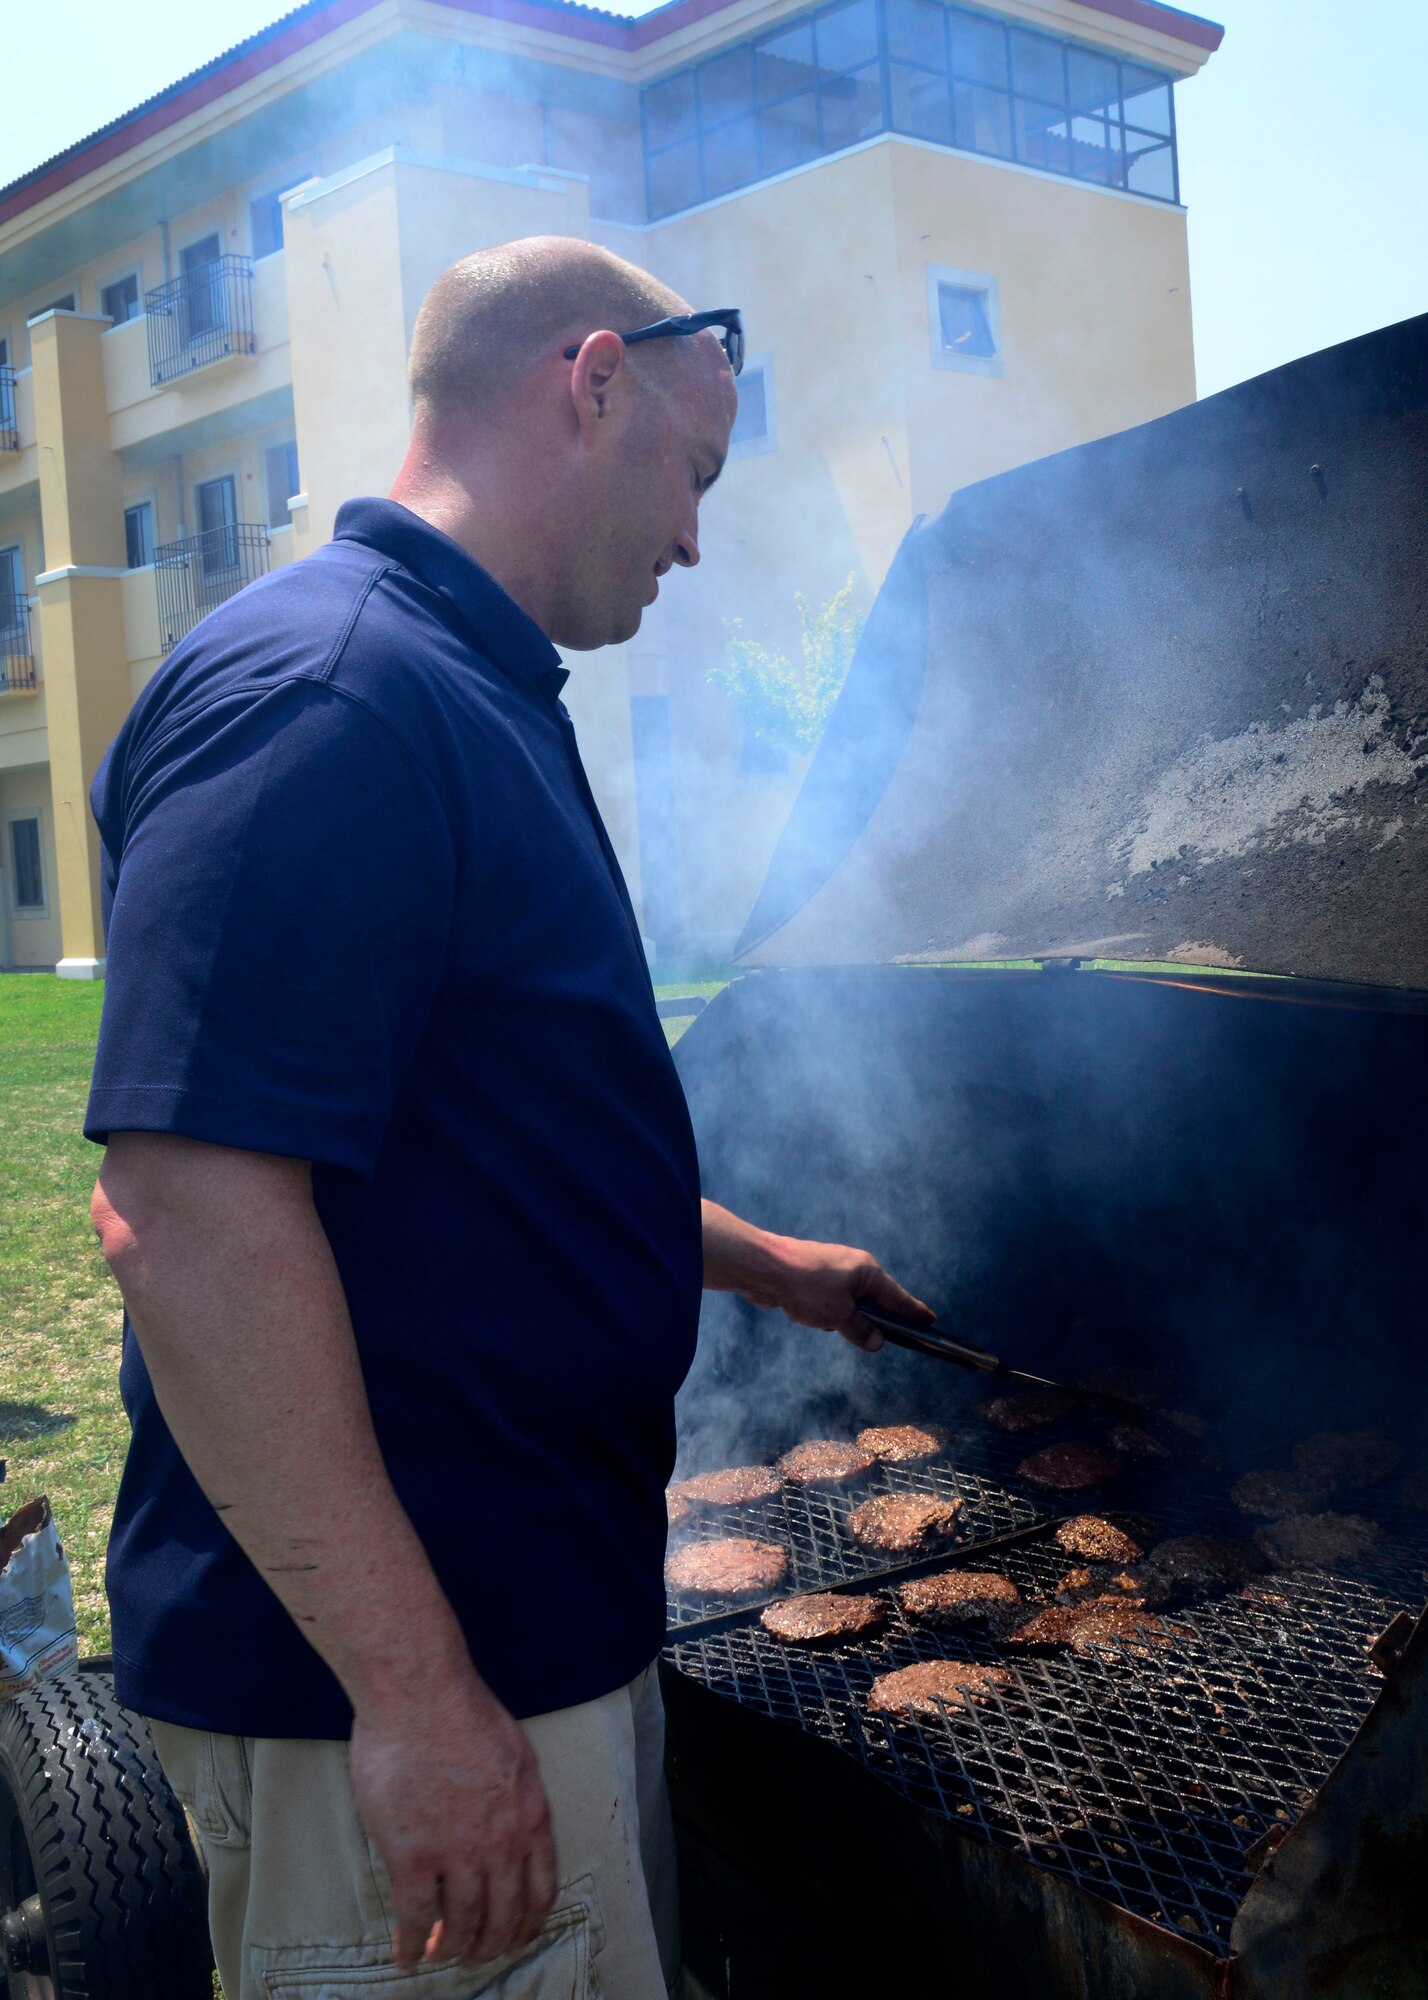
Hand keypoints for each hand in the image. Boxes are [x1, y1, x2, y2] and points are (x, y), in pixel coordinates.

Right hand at [350, 1668, 556, 1971]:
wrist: (421, 1695)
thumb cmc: (463, 1712)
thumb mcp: (517, 1756)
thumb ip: (517, 1801)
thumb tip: (511, 1830)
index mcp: (532, 1818)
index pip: (540, 1891)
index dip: (528, 1924)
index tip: (517, 1938)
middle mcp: (502, 1845)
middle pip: (502, 1916)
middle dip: (490, 1944)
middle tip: (477, 1955)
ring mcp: (458, 1855)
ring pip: (460, 1924)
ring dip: (452, 1947)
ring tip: (442, 1954)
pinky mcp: (413, 1858)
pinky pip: (415, 1919)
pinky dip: (412, 1944)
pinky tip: (407, 1954)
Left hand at [738, 1236, 933, 1351]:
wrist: (763, 1267)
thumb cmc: (806, 1286)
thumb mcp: (838, 1315)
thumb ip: (860, 1330)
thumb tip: (877, 1342)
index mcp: (867, 1271)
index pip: (898, 1297)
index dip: (914, 1311)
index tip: (930, 1320)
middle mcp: (852, 1268)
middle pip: (873, 1300)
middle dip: (871, 1319)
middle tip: (884, 1336)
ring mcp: (831, 1272)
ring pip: (847, 1303)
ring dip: (838, 1318)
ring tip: (824, 1322)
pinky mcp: (811, 1279)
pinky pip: (826, 1302)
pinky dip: (820, 1312)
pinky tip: (805, 1315)